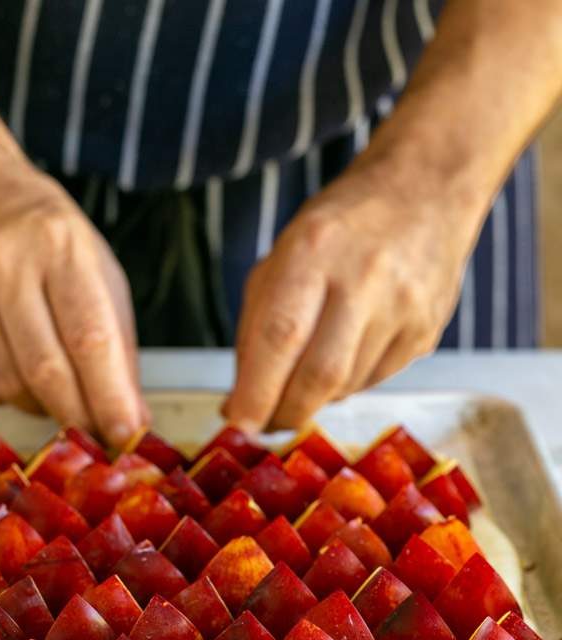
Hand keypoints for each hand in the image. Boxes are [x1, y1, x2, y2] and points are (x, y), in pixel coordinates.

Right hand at [0, 141, 146, 446]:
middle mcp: (5, 262)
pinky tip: (10, 374)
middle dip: (75, 416)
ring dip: (37, 405)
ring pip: (5, 384)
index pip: (89, 337)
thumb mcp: (96, 270)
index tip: (125, 435)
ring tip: (51, 391)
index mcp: (60, 246)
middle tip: (94, 435)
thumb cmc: (43, 237)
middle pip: (44, 369)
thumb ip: (117, 345)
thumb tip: (131, 420)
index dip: (109, 396)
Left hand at [224, 157, 473, 430]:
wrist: (427, 190)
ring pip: (346, 386)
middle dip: (285, 414)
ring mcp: (404, 308)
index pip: (281, 337)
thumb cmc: (340, 229)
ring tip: (305, 372)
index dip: (256, 392)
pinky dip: (347, 384)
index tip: (236, 423)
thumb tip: (239, 405)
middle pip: (320, 375)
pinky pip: (374, 381)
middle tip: (265, 424)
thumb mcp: (282, 258)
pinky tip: (344, 354)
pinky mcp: (427, 331)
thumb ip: (256, 329)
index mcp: (315, 251)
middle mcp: (365, 278)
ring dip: (315, 397)